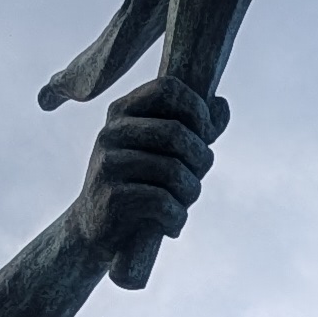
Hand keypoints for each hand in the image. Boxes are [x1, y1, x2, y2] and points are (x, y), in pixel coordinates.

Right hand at [75, 76, 218, 268]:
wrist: (95, 229)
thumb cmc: (139, 184)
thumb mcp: (165, 151)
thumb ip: (195, 127)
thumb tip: (222, 105)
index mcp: (123, 110)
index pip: (169, 87)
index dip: (197, 109)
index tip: (204, 136)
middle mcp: (111, 131)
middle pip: (177, 132)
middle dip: (201, 159)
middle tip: (196, 179)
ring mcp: (108, 162)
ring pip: (174, 170)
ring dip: (191, 192)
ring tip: (183, 205)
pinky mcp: (111, 195)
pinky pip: (163, 202)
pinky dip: (177, 218)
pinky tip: (172, 226)